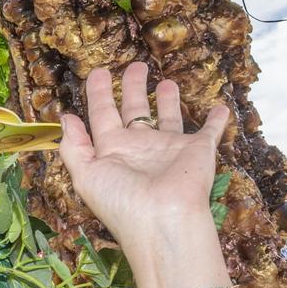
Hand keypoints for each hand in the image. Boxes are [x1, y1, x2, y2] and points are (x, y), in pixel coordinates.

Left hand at [57, 63, 229, 246]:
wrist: (163, 221)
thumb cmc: (121, 200)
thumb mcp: (85, 174)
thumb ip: (74, 146)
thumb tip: (66, 118)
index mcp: (112, 150)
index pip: (103, 114)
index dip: (99, 93)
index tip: (99, 72)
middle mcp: (140, 147)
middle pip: (135, 110)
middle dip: (134, 87)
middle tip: (136, 66)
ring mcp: (169, 148)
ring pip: (169, 118)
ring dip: (168, 100)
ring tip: (167, 82)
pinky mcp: (198, 150)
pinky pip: (210, 132)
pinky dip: (216, 121)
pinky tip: (220, 108)